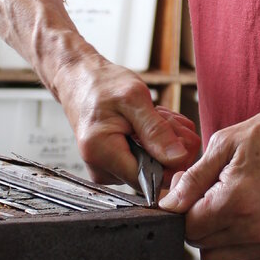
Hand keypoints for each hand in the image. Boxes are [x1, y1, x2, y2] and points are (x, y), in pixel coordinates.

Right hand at [53, 52, 199, 187]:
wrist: (80, 81)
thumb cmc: (102, 85)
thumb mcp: (134, 98)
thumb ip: (156, 130)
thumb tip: (178, 158)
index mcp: (101, 153)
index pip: (150, 178)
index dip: (172, 160)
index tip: (175, 132)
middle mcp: (102, 170)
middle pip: (154, 174)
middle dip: (169, 147)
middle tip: (166, 118)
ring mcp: (108, 170)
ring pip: (153, 167)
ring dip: (163, 142)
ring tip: (156, 116)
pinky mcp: (114, 166)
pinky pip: (145, 162)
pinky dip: (154, 143)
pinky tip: (149, 125)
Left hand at [158, 111, 259, 259]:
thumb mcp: (225, 143)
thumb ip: (193, 178)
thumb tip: (169, 203)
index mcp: (236, 202)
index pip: (187, 227)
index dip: (181, 209)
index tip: (188, 193)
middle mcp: (254, 229)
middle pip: (199, 244)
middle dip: (196, 221)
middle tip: (210, 195)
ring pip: (217, 258)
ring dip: (214, 236)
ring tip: (229, 206)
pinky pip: (243, 255)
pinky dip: (238, 240)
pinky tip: (250, 213)